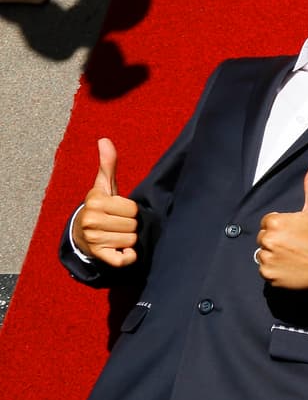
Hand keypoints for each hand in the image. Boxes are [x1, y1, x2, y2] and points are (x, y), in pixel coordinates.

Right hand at [73, 138, 138, 266]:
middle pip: (133, 225)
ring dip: (128, 239)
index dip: (129, 210)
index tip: (118, 210)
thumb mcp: (104, 186)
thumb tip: (104, 139)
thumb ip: (108, 164)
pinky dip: (127, 257)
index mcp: (95, 202)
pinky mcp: (99, 257)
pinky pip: (125, 259)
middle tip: (117, 223)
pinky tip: (119, 250)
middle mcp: (91, 221)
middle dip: (129, 224)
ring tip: (115, 234)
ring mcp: (94, 240)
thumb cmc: (100, 207)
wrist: (82, 234)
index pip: (133, 208)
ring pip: (131, 240)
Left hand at [256, 163, 307, 290]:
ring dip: (274, 254)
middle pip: (264, 237)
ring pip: (263, 253)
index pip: (268, 222)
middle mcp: (268, 241)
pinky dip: (275, 269)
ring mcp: (267, 259)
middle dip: (277, 239)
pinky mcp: (268, 275)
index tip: (295, 232)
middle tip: (295, 244)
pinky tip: (290, 266)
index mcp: (275, 223)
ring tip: (292, 255)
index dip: (282, 226)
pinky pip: (265, 269)